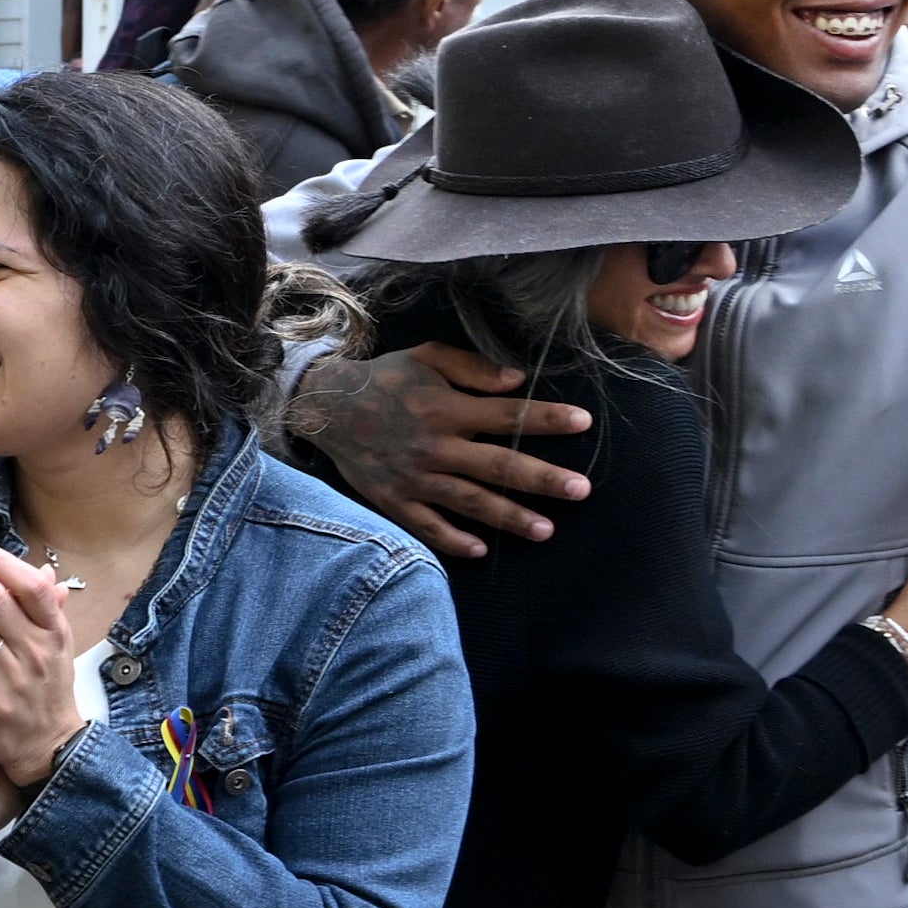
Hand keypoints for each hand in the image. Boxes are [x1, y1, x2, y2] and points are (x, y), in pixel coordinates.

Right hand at [287, 343, 593, 558]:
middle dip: (542, 479)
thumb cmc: (384, 378)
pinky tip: (480, 550)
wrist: (325, 406)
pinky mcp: (393, 499)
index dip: (547, 418)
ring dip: (508, 517)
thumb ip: (472, 367)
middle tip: (581, 490)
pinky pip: (426, 525)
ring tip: (546, 530)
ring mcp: (414, 476)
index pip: (507, 415)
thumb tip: (516, 381)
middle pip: (497, 466)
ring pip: (469, 501)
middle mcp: (434, 445)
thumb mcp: (427, 357)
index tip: (583, 422)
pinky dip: (452, 540)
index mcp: (446, 408)